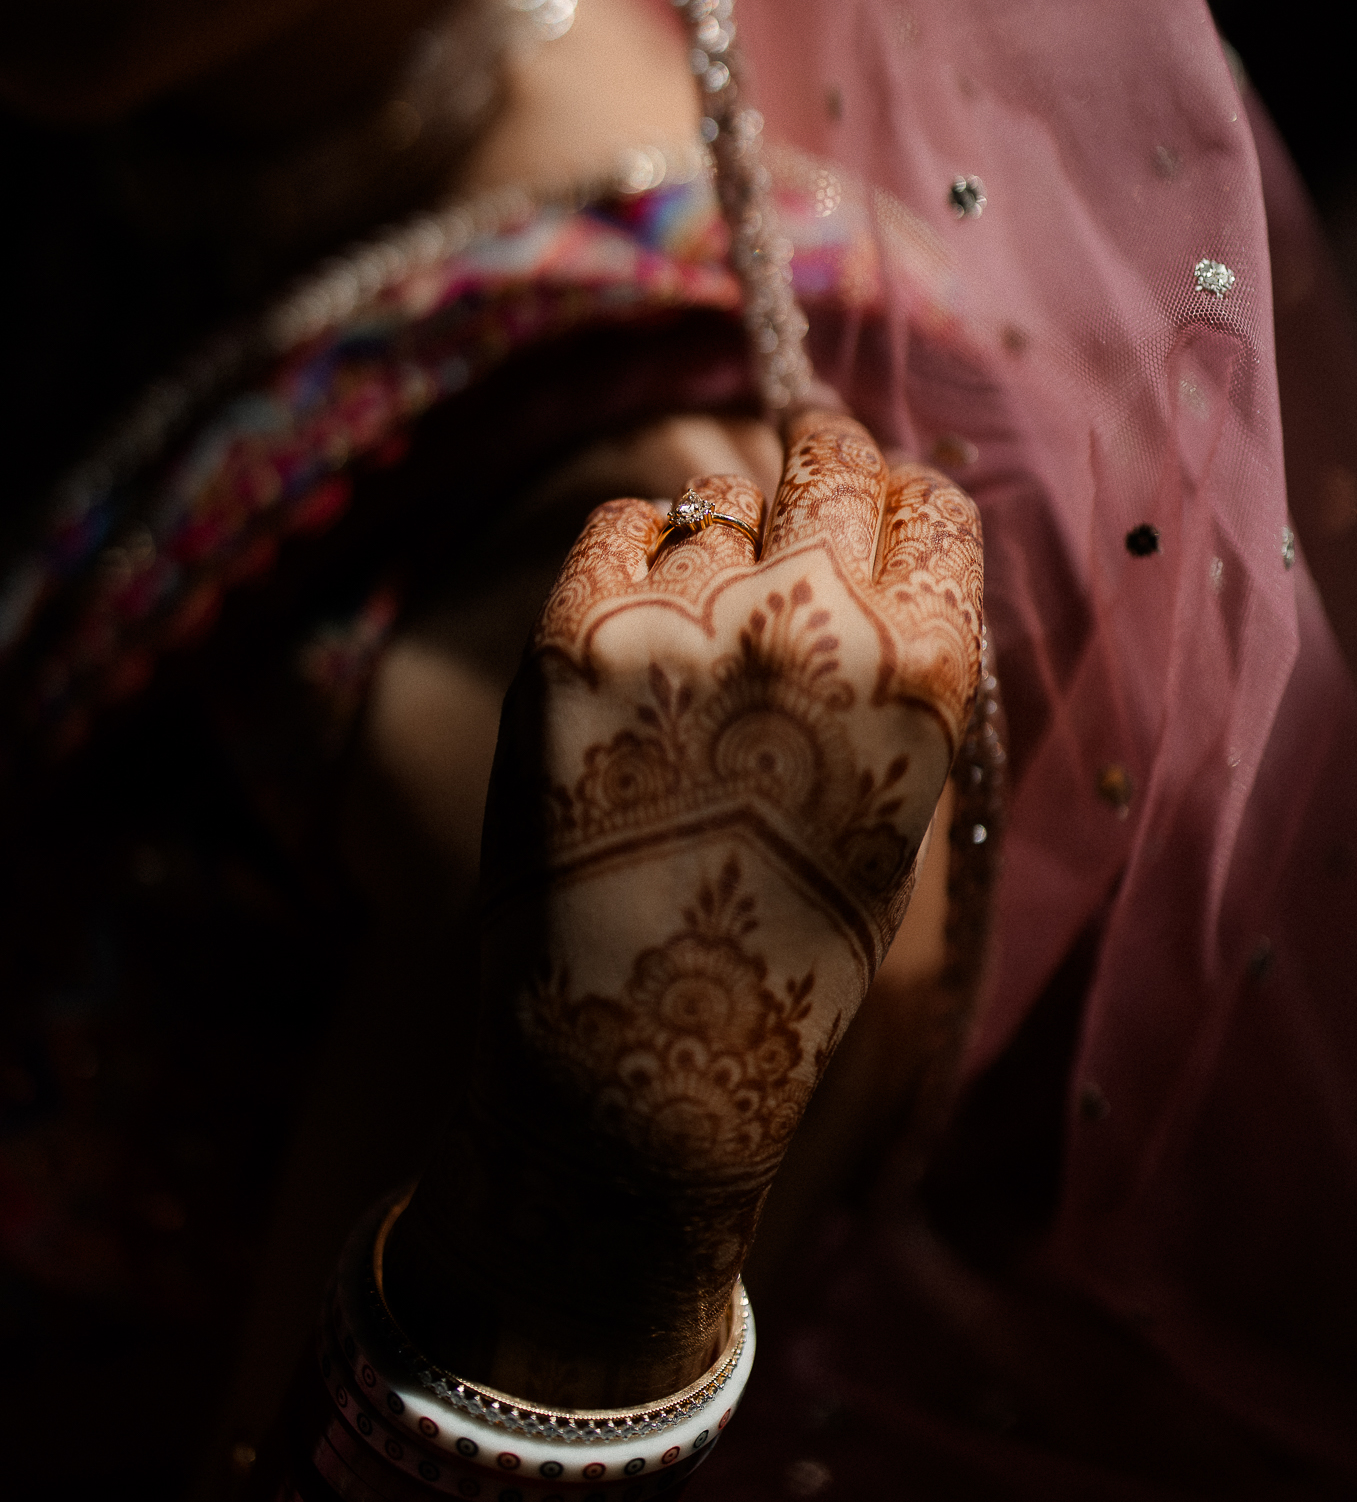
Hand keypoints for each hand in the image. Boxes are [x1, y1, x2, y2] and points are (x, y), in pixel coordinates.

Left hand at [385, 412, 982, 1404]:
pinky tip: (629, 632)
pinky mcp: (577, 633)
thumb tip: (871, 548)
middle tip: (797, 465)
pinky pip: (621, 525)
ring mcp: (688, 622)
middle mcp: (814, 626)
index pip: (933, 508)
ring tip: (693, 644)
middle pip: (829, 460)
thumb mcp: (895, 804)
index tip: (871, 494)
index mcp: (922, 676)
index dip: (900, 497)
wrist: (639, 1052)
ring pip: (715, 501)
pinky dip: (629, 557)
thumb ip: (896, 669)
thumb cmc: (785, 942)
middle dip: (819, 457)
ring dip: (717, 543)